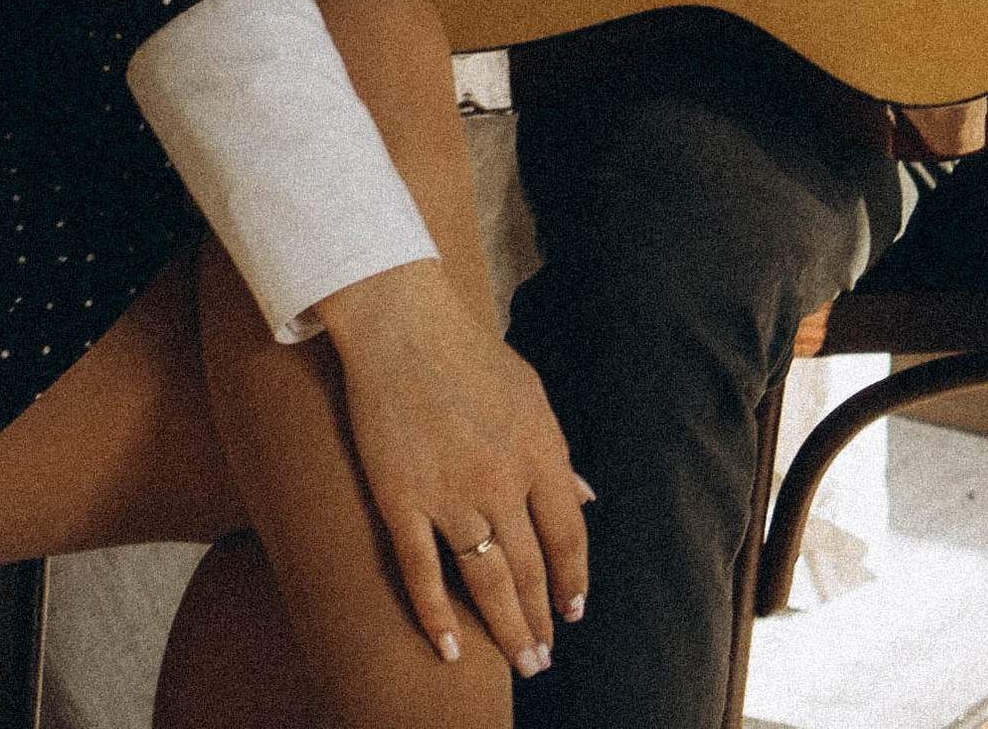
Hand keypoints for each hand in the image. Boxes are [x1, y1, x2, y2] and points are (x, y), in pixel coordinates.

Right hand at [315, 257, 588, 675]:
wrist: (402, 326)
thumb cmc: (470, 356)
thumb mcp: (531, 395)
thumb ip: (558, 454)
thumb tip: (587, 500)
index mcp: (539, 448)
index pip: (568, 534)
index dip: (574, 579)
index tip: (574, 612)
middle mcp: (500, 477)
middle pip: (530, 567)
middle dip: (542, 619)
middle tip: (544, 659)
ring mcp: (448, 492)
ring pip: (485, 580)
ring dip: (506, 628)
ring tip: (519, 662)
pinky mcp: (400, 499)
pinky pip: (421, 572)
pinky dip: (437, 615)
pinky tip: (450, 648)